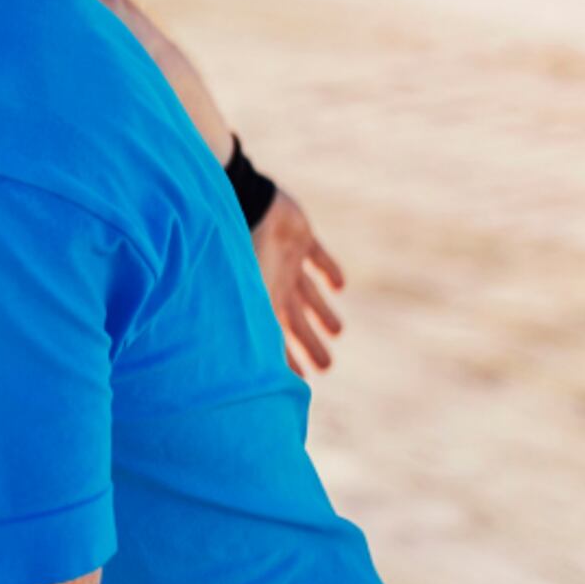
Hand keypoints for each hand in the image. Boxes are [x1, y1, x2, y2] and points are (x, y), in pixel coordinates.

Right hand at [249, 189, 345, 376]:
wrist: (247, 202)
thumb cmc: (244, 251)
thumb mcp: (252, 298)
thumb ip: (261, 332)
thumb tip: (265, 376)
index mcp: (262, 300)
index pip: (275, 338)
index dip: (285, 360)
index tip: (299, 381)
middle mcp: (274, 283)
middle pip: (296, 322)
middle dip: (309, 344)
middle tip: (325, 366)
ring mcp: (286, 261)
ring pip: (308, 295)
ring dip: (322, 314)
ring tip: (337, 332)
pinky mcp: (300, 237)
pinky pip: (318, 257)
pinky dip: (329, 271)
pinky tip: (340, 285)